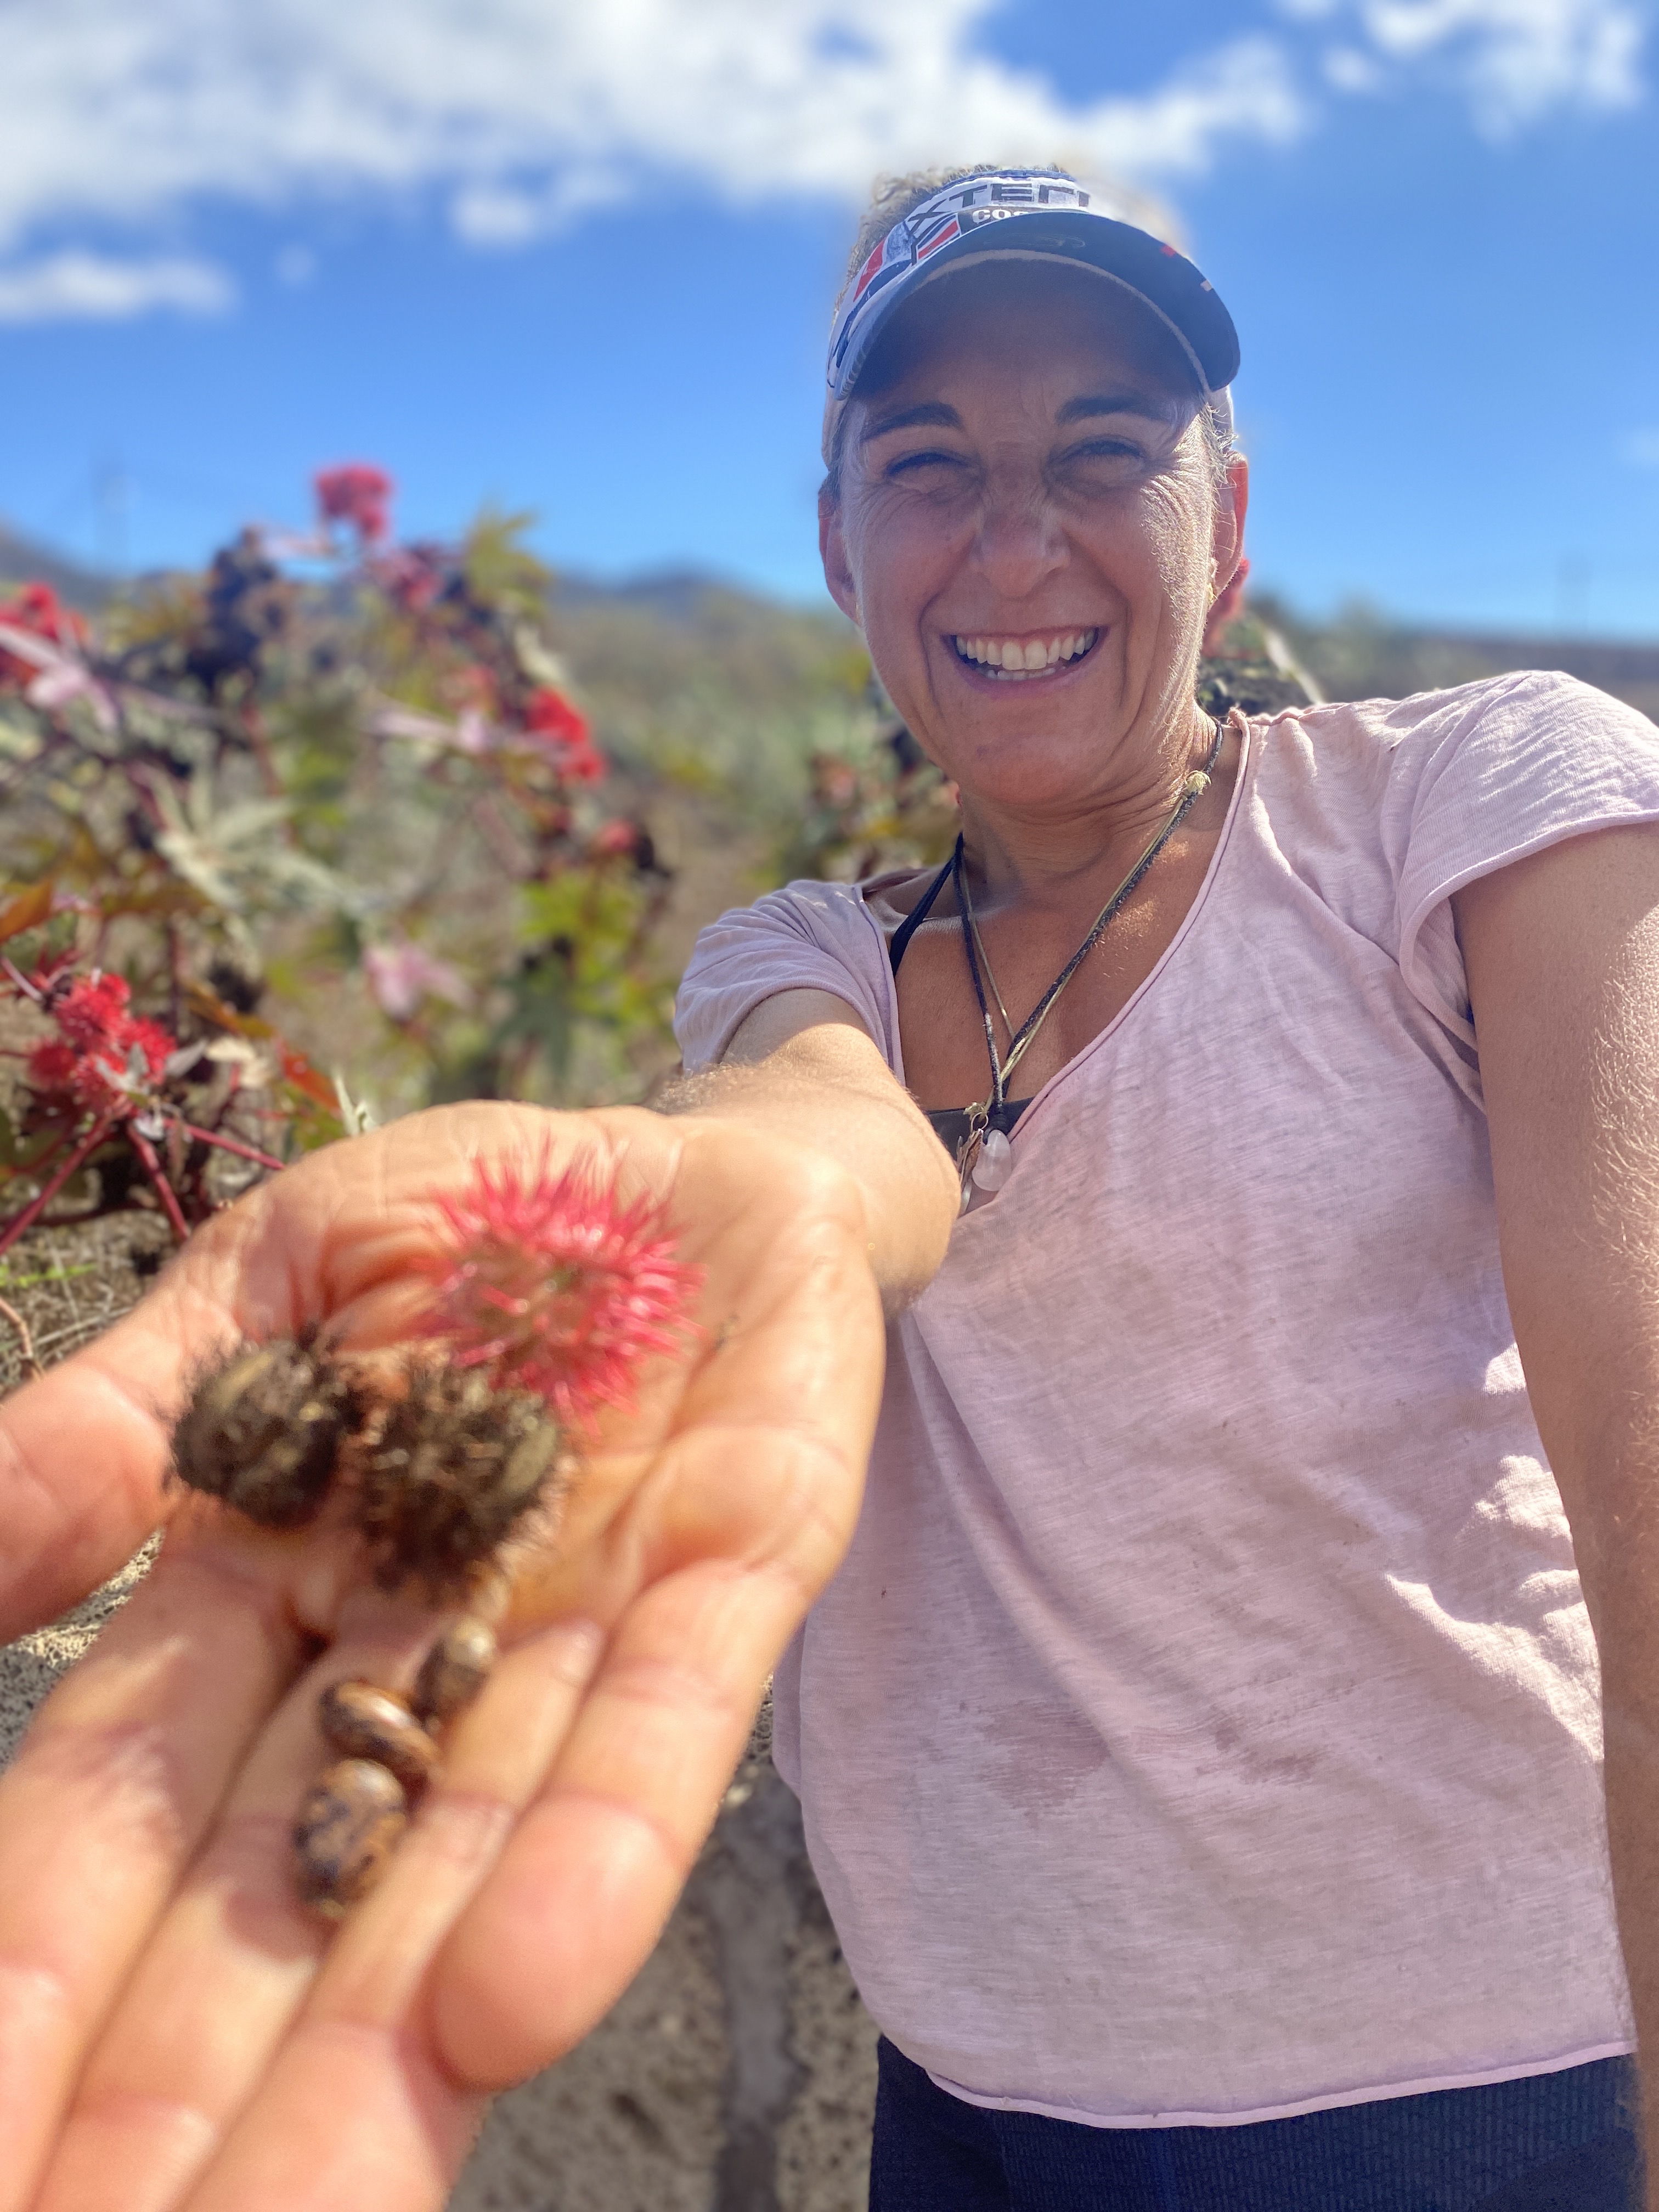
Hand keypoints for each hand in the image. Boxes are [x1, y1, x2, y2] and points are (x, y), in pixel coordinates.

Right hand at [0, 1100, 884, 2211]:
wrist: (698, 1156)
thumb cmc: (473, 1222)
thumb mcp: (268, 1276)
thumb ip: (131, 1410)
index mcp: (272, 1596)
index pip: (125, 1821)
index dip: (36, 1983)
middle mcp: (419, 1659)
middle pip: (282, 1912)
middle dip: (186, 2107)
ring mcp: (582, 1626)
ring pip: (470, 1872)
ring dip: (377, 2063)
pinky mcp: (743, 1559)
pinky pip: (664, 1725)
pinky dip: (597, 1853)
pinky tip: (507, 2010)